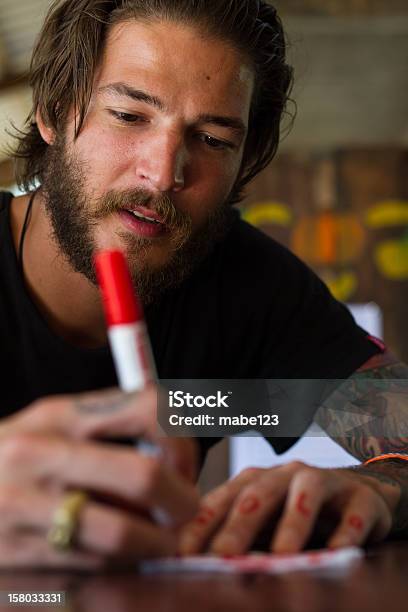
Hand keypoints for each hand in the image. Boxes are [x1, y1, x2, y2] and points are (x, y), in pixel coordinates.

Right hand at [0, 385, 198, 568]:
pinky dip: (120, 567)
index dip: (184, 443)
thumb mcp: (54, 426)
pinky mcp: (17, 558)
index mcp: (60, 415)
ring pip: (124, 535)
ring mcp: (25, 510)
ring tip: (156, 540)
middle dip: (182, 501)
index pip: (148, 411)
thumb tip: (177, 456)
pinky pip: (93, 569)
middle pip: (144, 476)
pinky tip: (117, 558)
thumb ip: (112, 431)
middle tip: (185, 511)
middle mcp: (41, 456)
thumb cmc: (14, 459)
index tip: (185, 466)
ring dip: (156, 543)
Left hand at [180, 461, 399, 554]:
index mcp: (257, 480)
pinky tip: (336, 552)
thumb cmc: (298, 512)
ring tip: (283, 556)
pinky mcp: (359, 497)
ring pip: (305, 495)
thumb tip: (199, 564)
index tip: (183, 552)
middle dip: (239, 525)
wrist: (357, 496)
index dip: (202, 523)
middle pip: (259, 494)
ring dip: (292, 525)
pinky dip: (345, 532)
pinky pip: (353, 512)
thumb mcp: (265, 522)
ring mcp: (324, 481)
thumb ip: (238, 537)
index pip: (223, 499)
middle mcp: (286, 475)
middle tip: (223, 555)